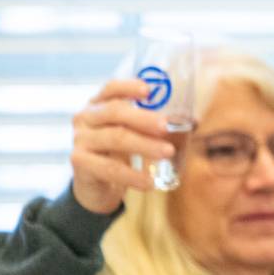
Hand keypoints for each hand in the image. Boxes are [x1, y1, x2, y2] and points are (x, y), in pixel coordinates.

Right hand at [69, 78, 174, 214]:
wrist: (94, 188)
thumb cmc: (118, 155)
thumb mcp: (131, 135)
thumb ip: (152, 126)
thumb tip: (193, 121)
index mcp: (98, 105)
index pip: (110, 89)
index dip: (128, 87)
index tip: (149, 91)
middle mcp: (85, 118)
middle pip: (115, 112)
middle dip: (143, 118)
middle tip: (167, 126)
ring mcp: (80, 140)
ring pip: (116, 139)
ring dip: (144, 145)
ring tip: (168, 152)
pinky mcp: (80, 163)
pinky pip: (110, 168)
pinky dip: (132, 176)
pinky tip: (149, 182)